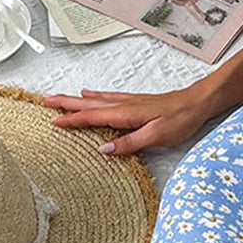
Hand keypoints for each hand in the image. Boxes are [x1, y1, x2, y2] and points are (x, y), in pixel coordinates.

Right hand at [40, 84, 216, 155]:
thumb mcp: (156, 136)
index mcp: (125, 113)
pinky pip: (108, 97)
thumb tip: (104, 149)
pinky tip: (90, 93)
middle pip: (88, 104)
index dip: (71, 120)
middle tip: (44, 100)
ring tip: (60, 98)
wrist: (198, 103)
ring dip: (76, 99)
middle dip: (65, 103)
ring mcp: (129, 101)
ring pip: (96, 99)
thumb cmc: (180, 119)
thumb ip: (129, 143)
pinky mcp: (136, 101)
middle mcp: (123, 104)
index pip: (91, 117)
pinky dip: (95, 95)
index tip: (52, 122)